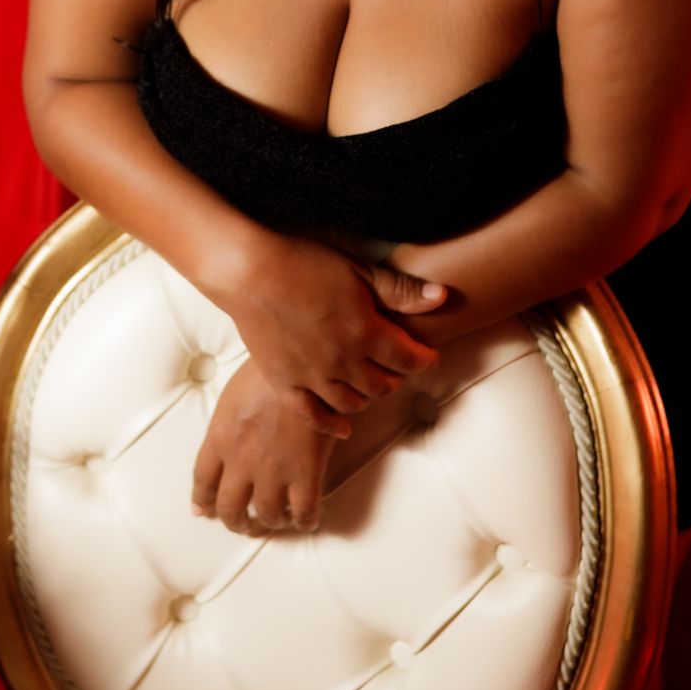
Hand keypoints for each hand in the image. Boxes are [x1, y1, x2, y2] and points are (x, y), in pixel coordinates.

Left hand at [192, 359, 335, 533]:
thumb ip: (226, 420)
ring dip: (271, 522)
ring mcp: (273, 470)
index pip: (203, 480)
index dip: (204, 500)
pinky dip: (305, 521)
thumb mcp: (233, 392)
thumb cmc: (269, 368)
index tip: (204, 510)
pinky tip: (307, 518)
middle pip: (230, 507)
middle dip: (235, 521)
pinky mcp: (306, 472)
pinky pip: (304, 512)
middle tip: (242, 524)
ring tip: (277, 520)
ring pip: (267, 514)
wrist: (302, 362)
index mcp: (220, 437)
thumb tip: (226, 434)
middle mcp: (241, 460)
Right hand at [216, 234, 445, 436]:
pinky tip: (343, 427)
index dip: (423, 359)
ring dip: (369, 396)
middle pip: (383, 384)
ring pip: (353, 403)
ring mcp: (313, 376)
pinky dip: (332, 425)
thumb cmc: (304, 262)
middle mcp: (343, 361)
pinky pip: (313, 415)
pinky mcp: (285, 383)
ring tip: (371, 384)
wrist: (249, 272)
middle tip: (397, 367)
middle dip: (396, 377)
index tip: (428, 356)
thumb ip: (399, 289)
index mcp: (365, 332)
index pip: (407, 358)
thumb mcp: (358, 269)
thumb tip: (441, 298)